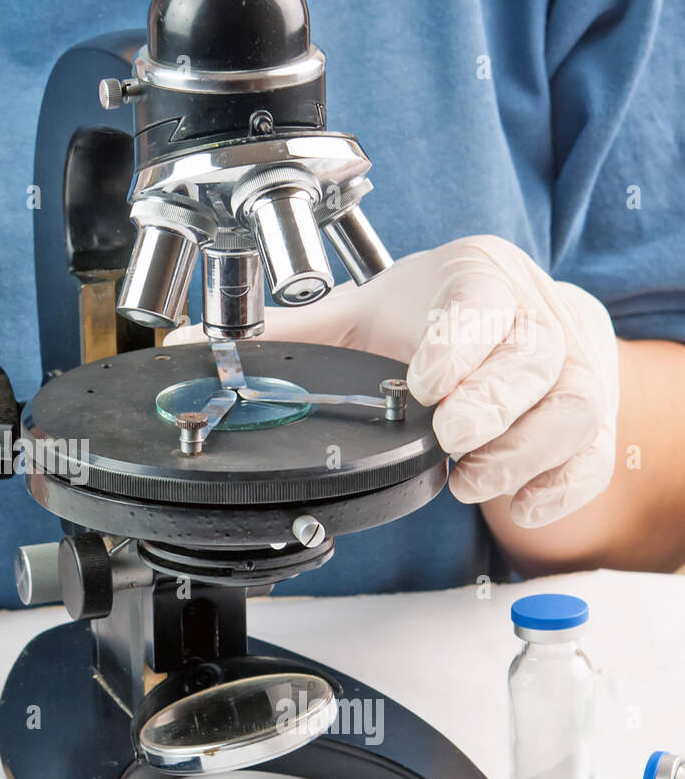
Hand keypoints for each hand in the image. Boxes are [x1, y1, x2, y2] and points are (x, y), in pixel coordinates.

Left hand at [169, 235, 618, 527]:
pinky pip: (592, 455)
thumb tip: (185, 350)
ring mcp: (569, 368)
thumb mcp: (355, 312)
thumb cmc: (427, 316)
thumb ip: (281, 336)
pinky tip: (519, 501)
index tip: (425, 383)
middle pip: (536, 358)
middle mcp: (533, 316)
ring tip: (471, 477)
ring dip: (521, 453)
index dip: (458, 343)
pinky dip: (559, 486)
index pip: (480, 301)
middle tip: (450, 440)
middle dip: (491, 407)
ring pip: (572, 409)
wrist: (508, 317)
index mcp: (474, 278)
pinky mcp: (588, 418)